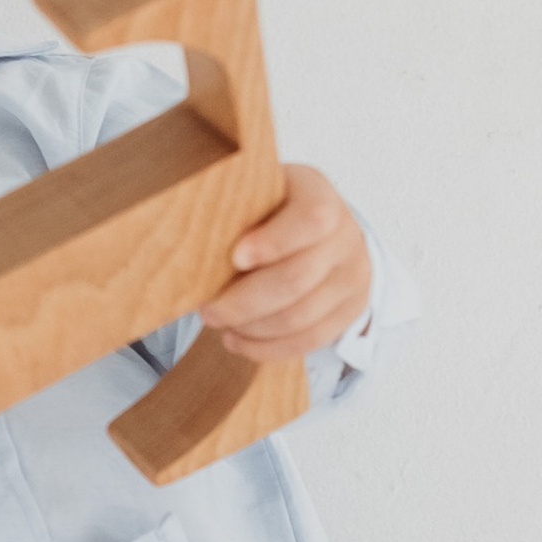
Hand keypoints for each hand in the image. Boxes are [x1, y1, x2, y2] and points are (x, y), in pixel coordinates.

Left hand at [197, 162, 370, 361]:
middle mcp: (346, 234)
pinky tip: (239, 340)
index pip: (311, 219)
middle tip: (208, 310)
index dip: (273, 242)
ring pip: (300, 316)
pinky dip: (268, 347)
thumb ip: (235, 211)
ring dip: (252, 327)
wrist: (320, 233)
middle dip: (244, 301)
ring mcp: (353, 275)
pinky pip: (310, 340)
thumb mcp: (255, 196)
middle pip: (297, 279)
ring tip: (220, 324)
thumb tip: (188, 245)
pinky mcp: (351, 310)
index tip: (234, 258)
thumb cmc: (270, 212)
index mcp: (318, 194)